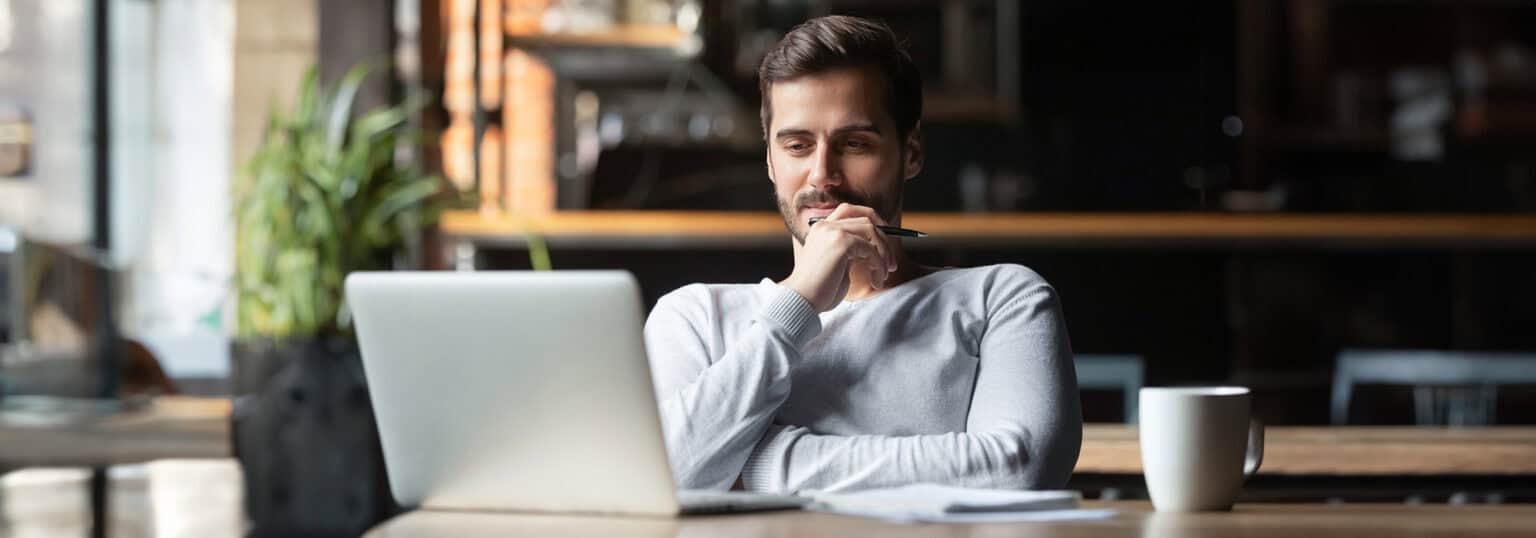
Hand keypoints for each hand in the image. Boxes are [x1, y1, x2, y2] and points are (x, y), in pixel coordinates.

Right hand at [781, 203, 897, 311]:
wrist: (802, 301)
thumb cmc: (819, 290)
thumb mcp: (837, 264)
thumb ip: (851, 251)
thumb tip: (875, 248)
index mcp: (821, 228)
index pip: (850, 211)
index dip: (872, 221)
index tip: (884, 243)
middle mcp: (825, 225)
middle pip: (865, 217)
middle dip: (884, 239)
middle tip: (891, 263)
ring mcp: (832, 231)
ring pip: (872, 231)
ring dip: (884, 253)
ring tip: (884, 274)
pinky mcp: (841, 242)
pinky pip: (870, 248)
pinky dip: (878, 264)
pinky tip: (876, 280)